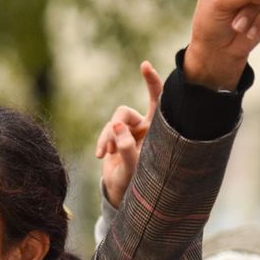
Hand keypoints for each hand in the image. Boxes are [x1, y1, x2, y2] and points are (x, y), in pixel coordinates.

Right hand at [95, 62, 163, 208]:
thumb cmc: (139, 185)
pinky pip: (106, 131)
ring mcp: (130, 131)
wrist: (125, 194)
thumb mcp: (134, 169)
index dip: (152, 82)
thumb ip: (127, 148)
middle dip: (115, 127)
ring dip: (107, 137)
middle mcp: (145, 128)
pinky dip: (103, 142)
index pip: (158, 101)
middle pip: (125, 112)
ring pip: (113, 122)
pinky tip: (101, 155)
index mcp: (159, 132)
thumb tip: (116, 125)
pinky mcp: (116, 136)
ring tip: (106, 155)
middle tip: (111, 148)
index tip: (144, 65)